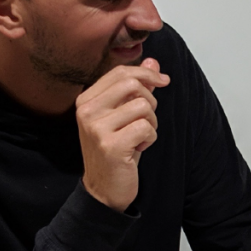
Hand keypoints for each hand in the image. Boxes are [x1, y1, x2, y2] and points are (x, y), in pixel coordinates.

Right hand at [75, 57, 169, 210]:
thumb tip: (153, 61)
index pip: (120, 72)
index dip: (146, 73)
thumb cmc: (116, 149)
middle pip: (132, 84)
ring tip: (139, 137)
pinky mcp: (110, 145)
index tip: (163, 81)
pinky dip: (150, 138)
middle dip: (150, 101)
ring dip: (151, 123)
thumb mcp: (125, 115)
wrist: (103, 189)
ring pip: (143, 107)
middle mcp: (87, 110)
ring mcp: (96, 128)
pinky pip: (146, 127)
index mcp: (86, 99)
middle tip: (146, 120)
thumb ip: (137, 87)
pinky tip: (137, 148)